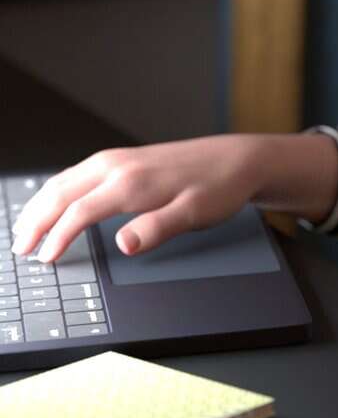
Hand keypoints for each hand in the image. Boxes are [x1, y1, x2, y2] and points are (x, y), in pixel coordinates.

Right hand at [9, 137, 261, 262]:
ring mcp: (117, 160)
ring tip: (25, 230)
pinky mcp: (122, 159)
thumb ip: (158, 228)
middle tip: (20, 248)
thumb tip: (124, 244)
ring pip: (64, 181)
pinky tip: (53, 203)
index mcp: (130, 183)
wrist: (237, 159)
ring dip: (41, 206)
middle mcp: (117, 166)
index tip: (44, 259)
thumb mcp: (195, 213)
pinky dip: (57, 192)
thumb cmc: (218, 188)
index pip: (78, 212)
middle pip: (60, 193)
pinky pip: (77, 175)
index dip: (57, 237)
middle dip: (35, 221)